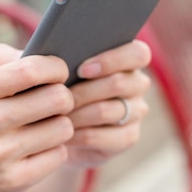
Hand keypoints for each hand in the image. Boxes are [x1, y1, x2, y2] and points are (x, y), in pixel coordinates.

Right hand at [0, 44, 74, 191]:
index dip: (55, 67)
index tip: (59, 71)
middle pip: (57, 98)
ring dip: (61, 124)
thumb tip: (35, 52)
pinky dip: (55, 149)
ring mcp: (0, 155)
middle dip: (64, 96)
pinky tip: (39, 147)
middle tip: (56, 100)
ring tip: (45, 124)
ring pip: (63, 127)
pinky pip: (60, 154)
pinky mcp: (15, 180)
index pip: (30, 70)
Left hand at [65, 40, 151, 167]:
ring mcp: (136, 112)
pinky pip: (99, 135)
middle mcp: (138, 84)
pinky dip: (75, 135)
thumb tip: (56, 62)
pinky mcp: (128, 137)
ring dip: (75, 113)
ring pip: (105, 110)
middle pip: (119, 82)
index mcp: (130, 58)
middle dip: (82, 90)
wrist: (61, 128)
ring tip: (53, 115)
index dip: (111, 60)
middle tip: (57, 97)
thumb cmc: (62, 87)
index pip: (137, 54)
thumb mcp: (64, 70)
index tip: (81, 69)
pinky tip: (60, 133)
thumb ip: (67, 60)